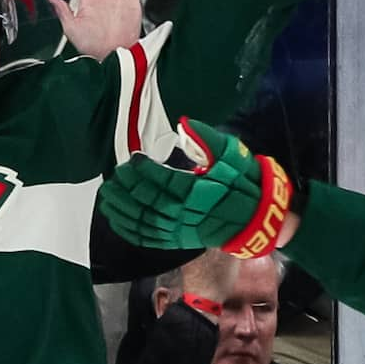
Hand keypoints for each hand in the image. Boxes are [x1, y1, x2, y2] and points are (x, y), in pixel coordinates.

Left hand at [100, 120, 295, 256]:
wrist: (257, 220)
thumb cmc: (244, 185)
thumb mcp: (232, 156)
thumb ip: (208, 139)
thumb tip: (185, 123)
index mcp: (197, 191)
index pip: (163, 180)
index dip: (145, 170)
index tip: (133, 159)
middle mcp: (184, 213)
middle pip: (148, 200)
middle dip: (128, 188)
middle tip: (114, 176)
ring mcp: (179, 229)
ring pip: (143, 220)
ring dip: (122, 209)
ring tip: (108, 195)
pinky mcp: (177, 240)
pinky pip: (148, 238)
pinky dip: (130, 230)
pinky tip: (116, 220)